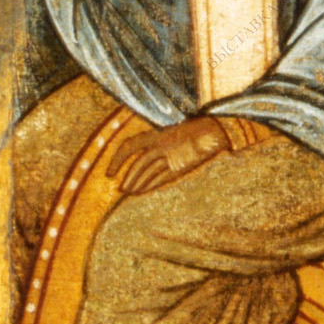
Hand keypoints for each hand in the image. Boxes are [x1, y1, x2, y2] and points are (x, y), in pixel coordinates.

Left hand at [109, 117, 229, 197]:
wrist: (214, 131)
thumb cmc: (191, 131)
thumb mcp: (169, 133)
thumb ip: (155, 143)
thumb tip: (139, 158)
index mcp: (157, 134)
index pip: (129, 146)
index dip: (117, 160)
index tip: (110, 172)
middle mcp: (162, 144)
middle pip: (138, 164)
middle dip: (127, 177)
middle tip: (120, 188)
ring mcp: (171, 156)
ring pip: (148, 173)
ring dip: (136, 184)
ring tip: (129, 192)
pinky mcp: (180, 166)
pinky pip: (161, 179)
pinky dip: (149, 186)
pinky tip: (141, 191)